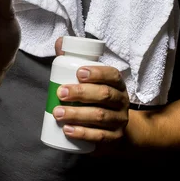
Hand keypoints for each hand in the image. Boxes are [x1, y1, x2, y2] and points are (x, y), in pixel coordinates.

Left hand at [52, 37, 129, 152]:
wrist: (116, 129)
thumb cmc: (97, 99)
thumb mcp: (92, 81)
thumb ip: (75, 61)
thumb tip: (60, 42)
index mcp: (117, 84)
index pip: (112, 75)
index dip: (97, 72)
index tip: (78, 72)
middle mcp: (122, 101)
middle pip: (104, 95)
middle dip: (81, 93)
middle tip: (60, 93)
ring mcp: (120, 120)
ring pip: (100, 116)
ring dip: (77, 114)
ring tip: (58, 113)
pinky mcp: (114, 138)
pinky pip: (100, 136)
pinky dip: (83, 133)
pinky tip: (68, 130)